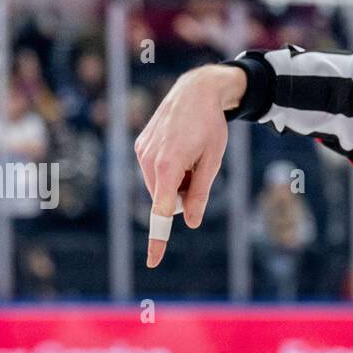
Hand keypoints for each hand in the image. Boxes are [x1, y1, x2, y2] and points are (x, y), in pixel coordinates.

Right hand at [134, 63, 244, 266]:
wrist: (195, 91)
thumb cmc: (210, 126)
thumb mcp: (213, 162)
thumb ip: (200, 194)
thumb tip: (190, 222)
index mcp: (168, 166)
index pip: (161, 211)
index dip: (159, 239)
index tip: (154, 261)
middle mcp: (148, 160)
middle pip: (165, 201)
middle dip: (181, 196)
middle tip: (197, 168)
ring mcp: (141, 153)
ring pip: (159, 188)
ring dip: (175, 182)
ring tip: (188, 155)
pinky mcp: (139, 147)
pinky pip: (153, 174)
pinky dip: (167, 171)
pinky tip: (178, 149)